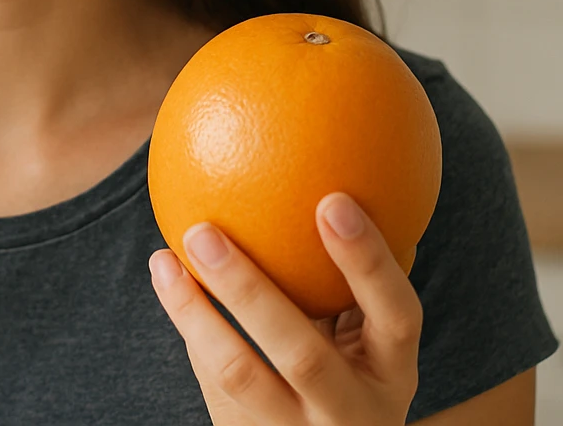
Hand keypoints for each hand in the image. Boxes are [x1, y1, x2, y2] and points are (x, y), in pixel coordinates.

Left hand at [149, 194, 420, 424]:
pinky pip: (213, 380)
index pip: (397, 314)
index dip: (368, 262)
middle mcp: (352, 411)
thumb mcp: (368, 337)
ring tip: (166, 256)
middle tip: (203, 231)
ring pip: (239, 375)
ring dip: (196, 311)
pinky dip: (189, 325)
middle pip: (303, 353)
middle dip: (249, 292)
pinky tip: (165, 273)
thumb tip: (325, 162)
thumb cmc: (350, 370)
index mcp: (394, 371)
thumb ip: (353, 277)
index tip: (331, 200)